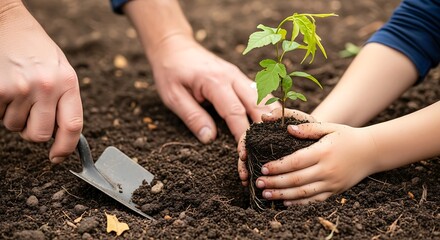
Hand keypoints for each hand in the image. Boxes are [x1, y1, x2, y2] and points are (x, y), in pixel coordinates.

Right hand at [0, 2, 82, 162]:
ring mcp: (21, 88)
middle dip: (34, 133)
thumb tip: (62, 135)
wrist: (8, 24)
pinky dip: (1, 108)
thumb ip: (65, 100)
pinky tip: (6, 89)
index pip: (73, 126)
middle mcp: (47, 86)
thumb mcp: (61, 71)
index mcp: (68, 82)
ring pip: (16, 127)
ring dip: (15, 117)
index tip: (58, 157)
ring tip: (18, 92)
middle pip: (41, 134)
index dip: (66, 148)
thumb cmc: (38, 50)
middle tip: (31, 116)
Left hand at [148, 34, 279, 142]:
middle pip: (257, 104)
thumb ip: (192, 116)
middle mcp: (232, 76)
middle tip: (265, 150)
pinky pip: (259, 94)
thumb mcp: (173, 96)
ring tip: (276, 139)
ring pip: (263, 98)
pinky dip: (267, 109)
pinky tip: (270, 124)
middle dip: (263, 129)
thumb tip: (209, 138)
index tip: (245, 154)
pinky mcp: (240, 78)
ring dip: (270, 118)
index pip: (235, 112)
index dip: (242, 135)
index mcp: (215, 81)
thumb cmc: (170, 71)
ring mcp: (238, 76)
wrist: (174, 46)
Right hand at [237, 108, 315, 185]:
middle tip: (244, 175)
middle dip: (242, 165)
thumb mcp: (300, 119)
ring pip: (250, 165)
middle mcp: (263, 144)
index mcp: (266, 132)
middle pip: (245, 153)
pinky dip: (255, 180)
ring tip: (246, 183)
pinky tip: (253, 187)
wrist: (324, 141)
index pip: (248, 137)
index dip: (243, 145)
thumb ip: (285, 114)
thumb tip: (265, 116)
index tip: (244, 155)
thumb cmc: (311, 128)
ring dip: (246, 174)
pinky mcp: (274, 168)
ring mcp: (267, 156)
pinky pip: (261, 174)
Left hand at [256, 122, 377, 204]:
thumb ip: (308, 129)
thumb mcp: (329, 127)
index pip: (295, 161)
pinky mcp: (335, 191)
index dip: (278, 166)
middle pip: (296, 179)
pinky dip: (299, 203)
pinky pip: (314, 200)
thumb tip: (288, 128)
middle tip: (259, 182)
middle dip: (275, 182)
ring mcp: (332, 183)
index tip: (264, 167)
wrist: (372, 151)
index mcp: (323, 152)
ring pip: (303, 193)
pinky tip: (285, 202)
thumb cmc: (347, 136)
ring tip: (266, 194)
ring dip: (282, 195)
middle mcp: (327, 170)